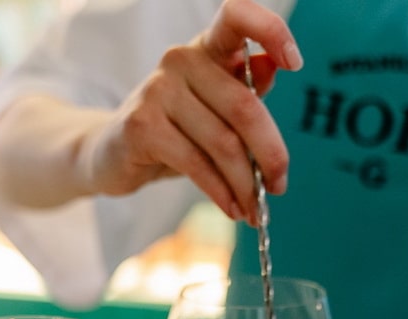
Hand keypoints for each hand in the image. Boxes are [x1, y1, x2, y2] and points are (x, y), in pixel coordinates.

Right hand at [77, 0, 302, 223]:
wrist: (111, 153)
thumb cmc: (174, 130)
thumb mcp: (214, 110)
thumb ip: (246, 89)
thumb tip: (276, 66)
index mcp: (206, 47)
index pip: (237, 15)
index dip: (271, 30)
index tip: (296, 63)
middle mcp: (181, 59)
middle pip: (244, 107)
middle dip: (270, 154)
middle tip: (280, 186)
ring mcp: (158, 90)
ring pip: (223, 143)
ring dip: (245, 184)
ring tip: (254, 209)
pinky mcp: (142, 126)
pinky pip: (196, 164)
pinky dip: (220, 192)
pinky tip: (231, 208)